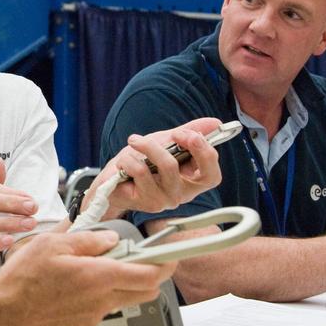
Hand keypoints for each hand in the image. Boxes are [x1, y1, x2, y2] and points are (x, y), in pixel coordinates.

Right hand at [0, 229, 177, 325]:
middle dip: (150, 275)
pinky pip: (104, 308)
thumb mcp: (53, 244)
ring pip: (125, 299)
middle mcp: (103, 300)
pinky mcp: (82, 325)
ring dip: (124, 284)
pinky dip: (103, 295)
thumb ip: (87, 240)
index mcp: (100, 277)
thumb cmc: (23, 280)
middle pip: (145, 291)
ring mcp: (94, 316)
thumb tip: (110, 239)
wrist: (4, 314)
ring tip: (98, 268)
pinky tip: (78, 284)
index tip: (171, 255)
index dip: (166, 264)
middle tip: (137, 258)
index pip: (150, 275)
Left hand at [87, 117, 222, 218]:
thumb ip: (189, 133)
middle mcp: (182, 194)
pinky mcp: (146, 202)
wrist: (110, 182)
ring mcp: (165, 200)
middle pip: (199, 173)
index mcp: (191, 182)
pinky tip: (123, 162)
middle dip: (188, 147)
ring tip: (134, 142)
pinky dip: (128, 159)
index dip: (206, 153)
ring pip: (168, 166)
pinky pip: (141, 171)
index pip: (213, 176)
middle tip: (173, 133)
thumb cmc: (142, 163)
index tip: (190, 134)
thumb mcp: (166, 144)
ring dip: (148, 145)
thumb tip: (216, 123)